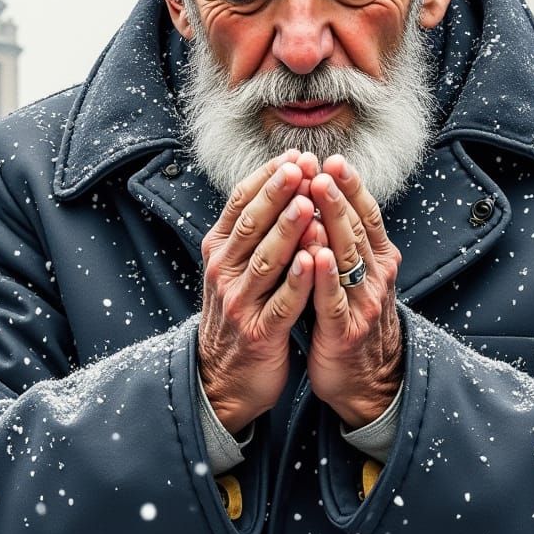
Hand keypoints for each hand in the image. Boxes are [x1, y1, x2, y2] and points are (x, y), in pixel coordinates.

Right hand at [198, 150, 317, 433]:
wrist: (223, 377)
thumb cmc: (240, 312)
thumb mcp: (234, 268)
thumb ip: (250, 230)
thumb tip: (275, 179)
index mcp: (220, 251)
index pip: (241, 204)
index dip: (267, 178)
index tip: (295, 155)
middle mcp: (224, 272)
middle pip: (251, 225)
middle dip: (278, 193)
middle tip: (302, 165)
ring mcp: (240, 303)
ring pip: (266, 260)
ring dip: (287, 230)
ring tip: (308, 203)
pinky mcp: (260, 333)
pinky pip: (282, 302)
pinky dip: (297, 280)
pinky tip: (313, 259)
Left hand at [303, 155, 403, 428]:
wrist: (367, 381)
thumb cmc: (352, 318)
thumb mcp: (357, 275)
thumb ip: (346, 240)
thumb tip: (325, 195)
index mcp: (378, 260)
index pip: (366, 214)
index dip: (351, 186)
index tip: (334, 159)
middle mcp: (376, 276)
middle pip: (356, 227)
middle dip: (337, 195)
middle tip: (322, 167)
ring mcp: (363, 303)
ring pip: (347, 256)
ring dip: (331, 223)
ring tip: (316, 194)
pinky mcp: (345, 331)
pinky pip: (333, 299)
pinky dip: (325, 276)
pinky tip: (316, 254)